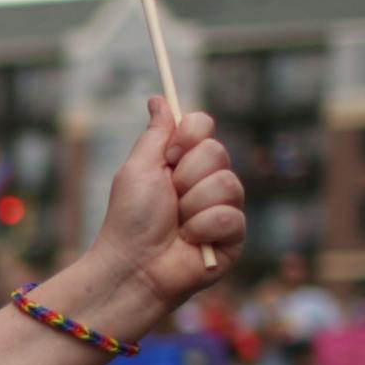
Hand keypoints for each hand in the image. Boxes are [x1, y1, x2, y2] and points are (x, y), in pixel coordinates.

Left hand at [92, 99, 247, 316]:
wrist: (134, 265)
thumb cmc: (130, 219)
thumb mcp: (139, 169)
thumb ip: (156, 134)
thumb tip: (159, 99)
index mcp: (182, 162)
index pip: (204, 126)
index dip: (189, 136)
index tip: (169, 155)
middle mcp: (206, 181)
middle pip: (217, 151)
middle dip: (186, 176)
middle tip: (168, 197)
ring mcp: (223, 207)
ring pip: (227, 183)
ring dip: (192, 205)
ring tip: (177, 224)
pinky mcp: (234, 235)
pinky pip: (230, 215)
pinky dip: (203, 227)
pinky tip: (190, 241)